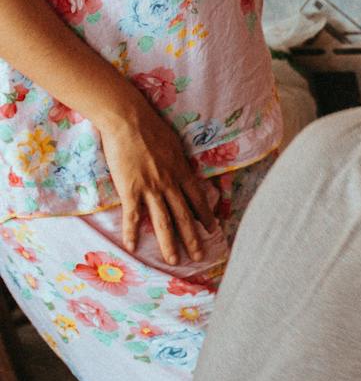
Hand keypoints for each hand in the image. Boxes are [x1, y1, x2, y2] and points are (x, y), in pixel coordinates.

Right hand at [94, 98, 215, 265]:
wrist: (128, 119)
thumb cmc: (151, 128)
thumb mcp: (175, 145)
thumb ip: (179, 161)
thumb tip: (184, 167)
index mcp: (182, 173)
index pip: (198, 200)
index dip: (205, 217)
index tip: (211, 230)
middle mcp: (171, 184)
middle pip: (184, 217)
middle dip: (193, 239)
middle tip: (199, 257)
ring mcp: (151, 188)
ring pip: (163, 222)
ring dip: (170, 243)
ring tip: (175, 261)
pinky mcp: (130, 189)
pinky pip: (133, 216)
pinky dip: (132, 232)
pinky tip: (133, 247)